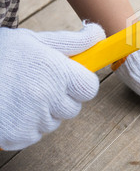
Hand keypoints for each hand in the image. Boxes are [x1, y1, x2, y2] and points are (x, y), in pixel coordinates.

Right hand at [0, 23, 105, 150]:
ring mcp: (32, 120)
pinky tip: (9, 108)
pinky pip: (34, 134)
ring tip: (19, 94)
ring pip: (53, 121)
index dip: (81, 83)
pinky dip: (25, 125)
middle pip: (73, 107)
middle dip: (62, 97)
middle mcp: (48, 98)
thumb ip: (71, 41)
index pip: (90, 88)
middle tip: (38, 83)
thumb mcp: (34, 40)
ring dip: (43, 112)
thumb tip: (98, 34)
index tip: (70, 77)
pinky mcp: (17, 137)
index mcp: (56, 73)